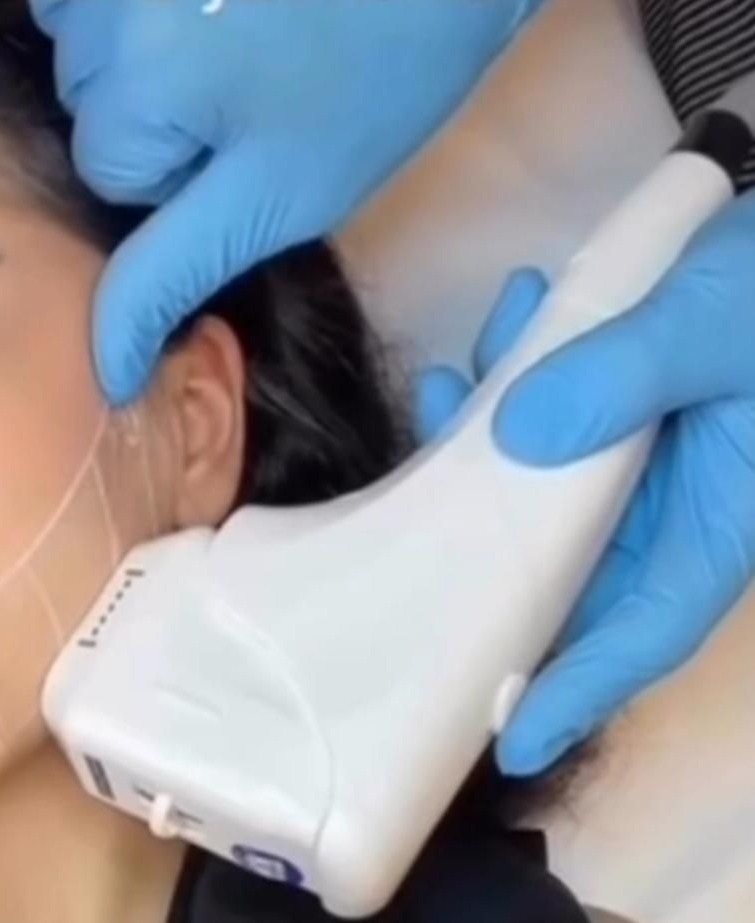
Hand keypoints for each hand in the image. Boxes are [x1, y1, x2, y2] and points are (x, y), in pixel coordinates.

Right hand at [31, 0, 546, 403]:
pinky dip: (133, 2)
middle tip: (258, 77)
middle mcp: (103, 6)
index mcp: (139, 87)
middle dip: (160, 109)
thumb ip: (178, 271)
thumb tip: (105, 364)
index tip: (259, 133)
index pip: (111, 171)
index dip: (184, 170)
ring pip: (88, 40)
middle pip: (91, 102)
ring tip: (237, 21)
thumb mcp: (283, 194)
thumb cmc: (382, 75)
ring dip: (146, 46)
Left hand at [418, 191, 754, 776]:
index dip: (577, 690)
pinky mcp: (621, 402)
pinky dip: (518, 370)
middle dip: (479, 539)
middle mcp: (672, 506)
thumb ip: (629, 375)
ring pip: (539, 481)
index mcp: (714, 524)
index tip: (511, 743)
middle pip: (561, 564)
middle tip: (409, 512)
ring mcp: (642, 456)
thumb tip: (517, 434)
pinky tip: (518, 309)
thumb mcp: (716, 325)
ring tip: (458, 374)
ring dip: (486, 432)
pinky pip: (551, 409)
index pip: (642, 632)